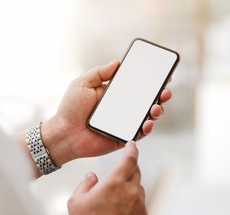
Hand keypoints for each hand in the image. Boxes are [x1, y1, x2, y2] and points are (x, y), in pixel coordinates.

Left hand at [41, 61, 171, 165]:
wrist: (64, 133)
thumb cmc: (70, 109)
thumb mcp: (82, 84)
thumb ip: (99, 73)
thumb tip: (117, 62)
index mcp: (114, 94)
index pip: (137, 86)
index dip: (151, 81)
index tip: (164, 74)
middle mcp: (122, 108)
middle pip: (147, 100)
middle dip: (160, 95)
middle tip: (165, 91)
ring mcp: (124, 123)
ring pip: (148, 117)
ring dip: (157, 111)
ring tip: (156, 107)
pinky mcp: (123, 137)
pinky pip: (139, 133)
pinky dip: (146, 128)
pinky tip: (147, 123)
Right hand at [68, 142, 147, 214]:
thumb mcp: (76, 201)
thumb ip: (85, 184)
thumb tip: (92, 176)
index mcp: (114, 183)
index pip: (129, 158)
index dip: (132, 148)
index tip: (132, 144)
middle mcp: (131, 191)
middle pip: (135, 171)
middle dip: (129, 167)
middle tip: (120, 170)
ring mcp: (140, 205)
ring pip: (138, 188)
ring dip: (130, 186)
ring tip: (115, 197)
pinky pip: (140, 203)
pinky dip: (132, 202)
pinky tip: (119, 211)